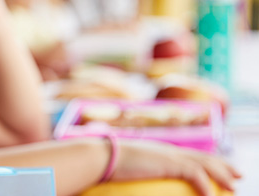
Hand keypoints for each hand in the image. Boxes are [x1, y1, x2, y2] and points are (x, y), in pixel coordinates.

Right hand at [112, 139, 241, 195]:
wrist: (102, 156)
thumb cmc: (106, 164)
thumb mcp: (126, 170)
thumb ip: (136, 173)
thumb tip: (133, 178)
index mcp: (161, 151)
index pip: (191, 154)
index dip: (208, 160)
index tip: (220, 168)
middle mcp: (169, 150)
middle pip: (204, 156)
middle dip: (224, 165)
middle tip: (238, 175)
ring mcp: (170, 155)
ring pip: (206, 163)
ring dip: (223, 174)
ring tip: (234, 185)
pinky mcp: (169, 163)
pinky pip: (195, 174)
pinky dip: (206, 184)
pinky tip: (211, 195)